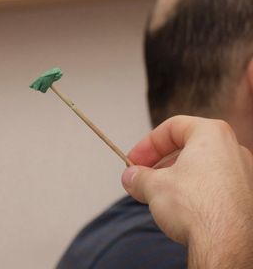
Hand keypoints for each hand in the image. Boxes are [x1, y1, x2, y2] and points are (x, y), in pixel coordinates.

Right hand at [122, 115, 252, 267]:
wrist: (226, 244)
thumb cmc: (198, 207)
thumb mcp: (152, 186)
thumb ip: (138, 177)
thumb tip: (131, 178)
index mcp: (212, 134)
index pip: (172, 128)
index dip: (147, 145)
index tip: (134, 160)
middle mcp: (234, 149)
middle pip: (188, 148)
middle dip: (160, 164)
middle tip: (142, 178)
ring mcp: (244, 175)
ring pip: (203, 169)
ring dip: (176, 179)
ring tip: (158, 197)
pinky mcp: (247, 198)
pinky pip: (216, 187)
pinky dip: (195, 193)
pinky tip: (181, 210)